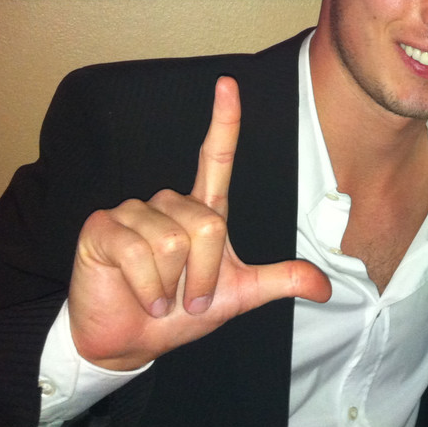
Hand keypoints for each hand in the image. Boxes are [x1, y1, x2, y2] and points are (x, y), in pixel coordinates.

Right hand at [68, 76, 330, 370]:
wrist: (130, 341)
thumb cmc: (182, 311)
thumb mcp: (239, 295)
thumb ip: (280, 281)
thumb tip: (325, 287)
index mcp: (202, 210)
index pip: (216, 157)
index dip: (224, 122)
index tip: (228, 84)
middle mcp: (168, 202)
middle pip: (208, 224)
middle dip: (203, 274)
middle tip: (186, 297)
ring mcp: (132, 212)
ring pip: (172, 242)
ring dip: (172, 283)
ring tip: (159, 295)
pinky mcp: (102, 229)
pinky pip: (138, 253)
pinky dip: (147, 287)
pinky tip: (141, 296)